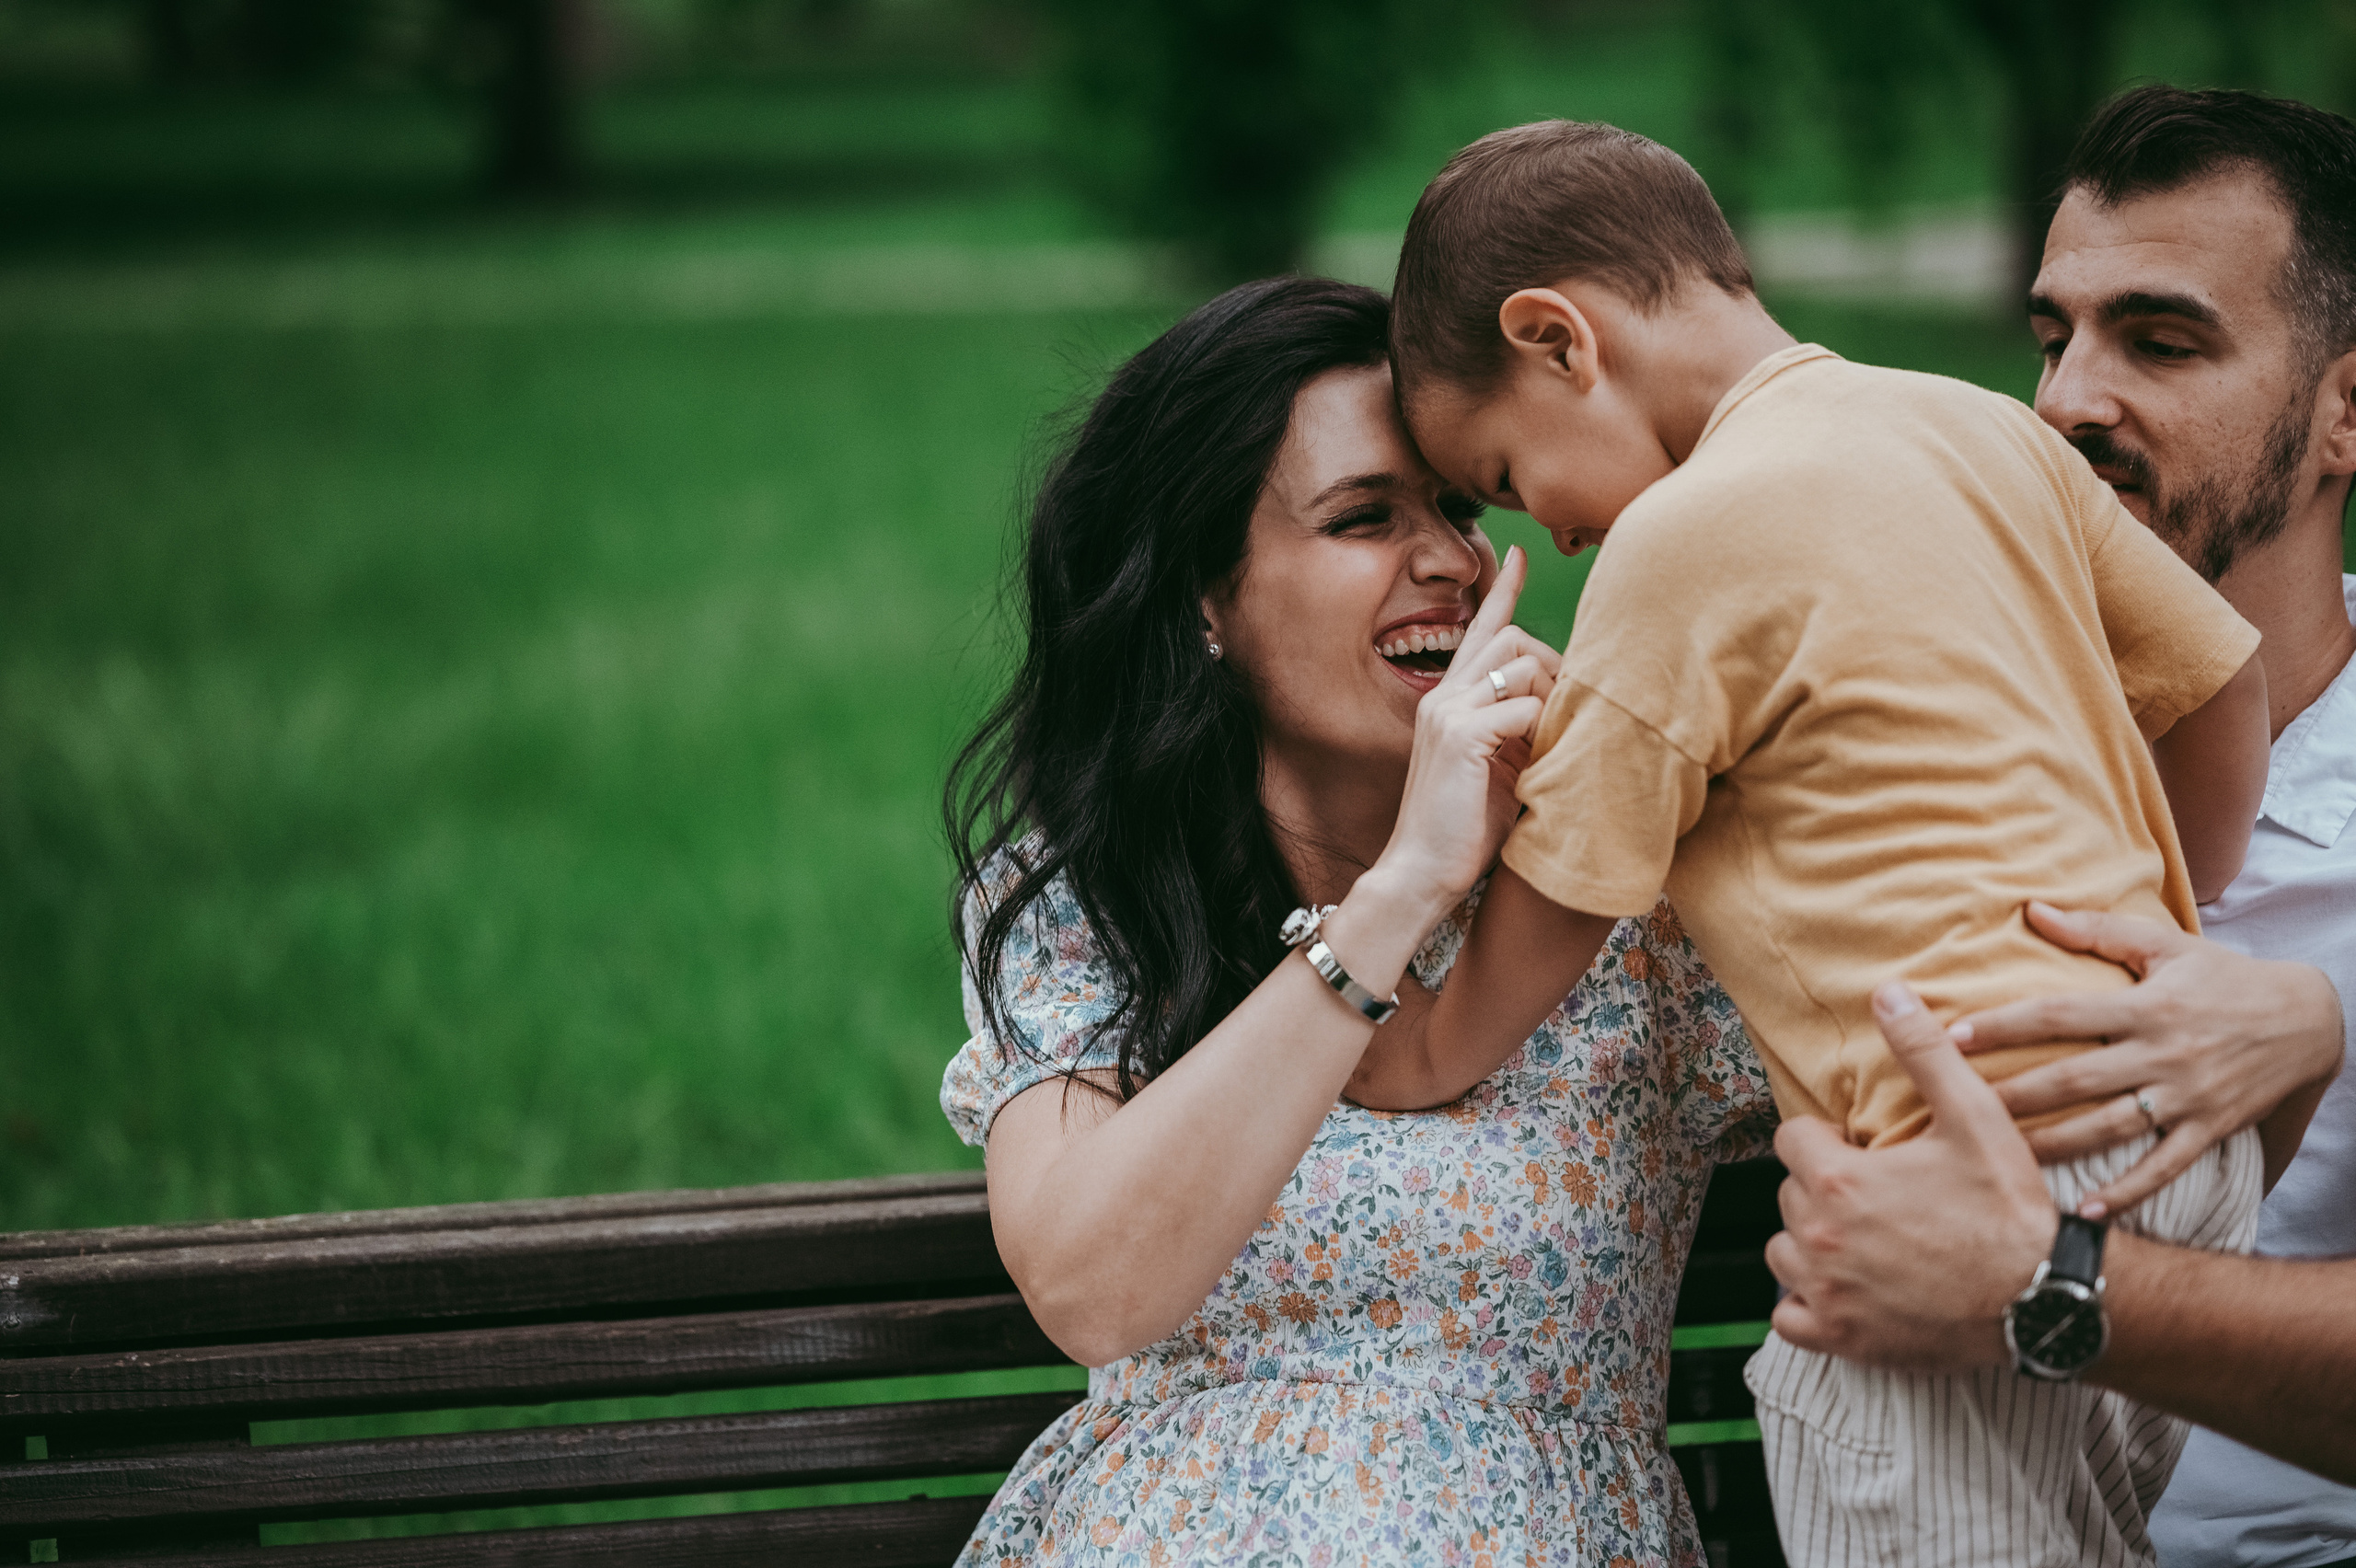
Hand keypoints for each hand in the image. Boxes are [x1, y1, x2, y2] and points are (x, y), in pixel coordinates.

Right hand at [1375, 545, 1561, 911]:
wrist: (1421, 874)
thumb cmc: (1463, 831)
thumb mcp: (1500, 769)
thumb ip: (1522, 732)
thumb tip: (1566, 711)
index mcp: (1448, 701)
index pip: (1479, 629)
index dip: (1502, 589)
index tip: (1518, 553)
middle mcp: (1443, 696)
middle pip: (1511, 636)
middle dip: (1551, 664)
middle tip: (1566, 712)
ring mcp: (1448, 712)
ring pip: (1518, 660)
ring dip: (1549, 696)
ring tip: (1548, 744)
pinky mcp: (1460, 736)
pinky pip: (1523, 706)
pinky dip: (1542, 731)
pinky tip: (1535, 764)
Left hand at [1767, 981, 2056, 1371]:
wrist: (2045, 1299)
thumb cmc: (2011, 1210)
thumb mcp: (1975, 1118)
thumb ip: (1924, 1052)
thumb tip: (1887, 992)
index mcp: (1838, 1180)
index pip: (1793, 1141)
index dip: (1827, 1141)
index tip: (1862, 1152)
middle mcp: (1819, 1237)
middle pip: (1790, 1196)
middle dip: (1823, 1190)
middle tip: (1876, 1197)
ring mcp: (1826, 1293)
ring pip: (1785, 1254)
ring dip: (1812, 1245)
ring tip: (1864, 1240)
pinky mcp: (1841, 1339)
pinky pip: (1790, 1318)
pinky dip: (1808, 1306)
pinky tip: (1847, 1291)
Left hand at [1950, 902, 2343, 1215]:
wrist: (2308, 1020)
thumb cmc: (2222, 976)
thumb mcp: (2164, 944)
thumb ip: (2096, 930)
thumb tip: (2031, 909)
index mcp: (2145, 1005)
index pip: (2061, 1014)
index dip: (2005, 1025)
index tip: (1952, 1037)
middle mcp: (2163, 1054)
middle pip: (2075, 1078)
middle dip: (2013, 1094)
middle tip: (1952, 1107)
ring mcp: (2186, 1097)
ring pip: (2108, 1128)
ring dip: (2052, 1145)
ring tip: (1998, 1157)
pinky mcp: (2208, 1130)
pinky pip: (2163, 1167)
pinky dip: (2126, 1191)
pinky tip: (2085, 1209)